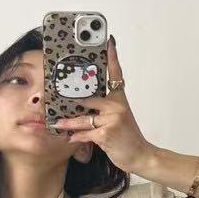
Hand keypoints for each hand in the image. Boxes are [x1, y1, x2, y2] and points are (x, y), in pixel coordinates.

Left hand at [54, 37, 154, 174]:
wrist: (141, 155)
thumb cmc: (127, 137)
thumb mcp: (119, 119)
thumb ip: (104, 111)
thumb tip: (83, 106)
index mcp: (120, 100)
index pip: (116, 75)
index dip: (112, 58)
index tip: (109, 42)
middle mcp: (117, 106)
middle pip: (89, 98)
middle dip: (73, 100)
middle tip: (57, 95)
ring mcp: (112, 119)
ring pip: (84, 118)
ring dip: (68, 123)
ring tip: (57, 123)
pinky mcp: (106, 133)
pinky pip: (85, 133)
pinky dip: (77, 137)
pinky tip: (70, 139)